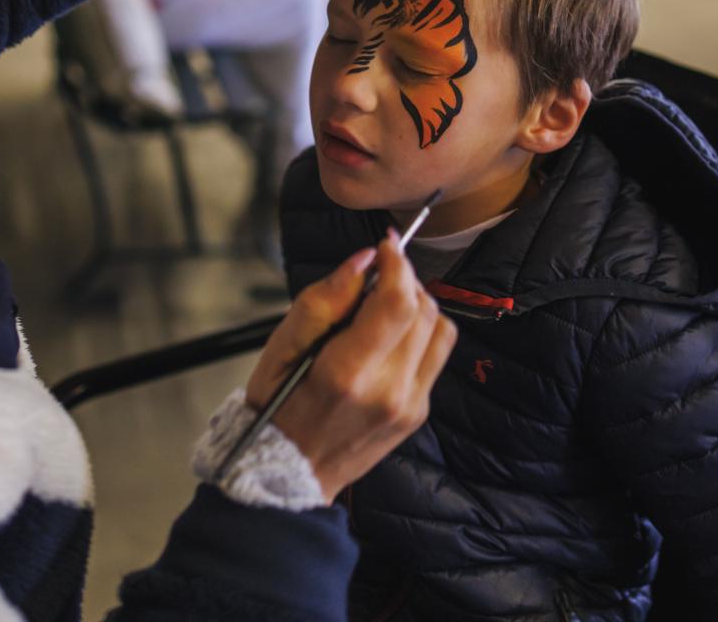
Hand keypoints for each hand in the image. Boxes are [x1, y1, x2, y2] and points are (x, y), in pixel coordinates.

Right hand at [245, 235, 456, 502]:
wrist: (292, 472)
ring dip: (419, 304)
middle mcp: (389, 391)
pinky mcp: (419, 412)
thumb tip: (364, 260)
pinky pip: (436, 355)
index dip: (398, 264)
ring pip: (440, 329)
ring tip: (386, 302)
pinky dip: (421, 332)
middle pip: (424, 310)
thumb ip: (323, 300)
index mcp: (348, 374)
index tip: (386, 245)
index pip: (397, 303)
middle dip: (405, 279)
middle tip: (379, 273)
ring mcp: (410, 405)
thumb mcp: (281, 348)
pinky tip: (391, 335)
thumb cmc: (277, 405)